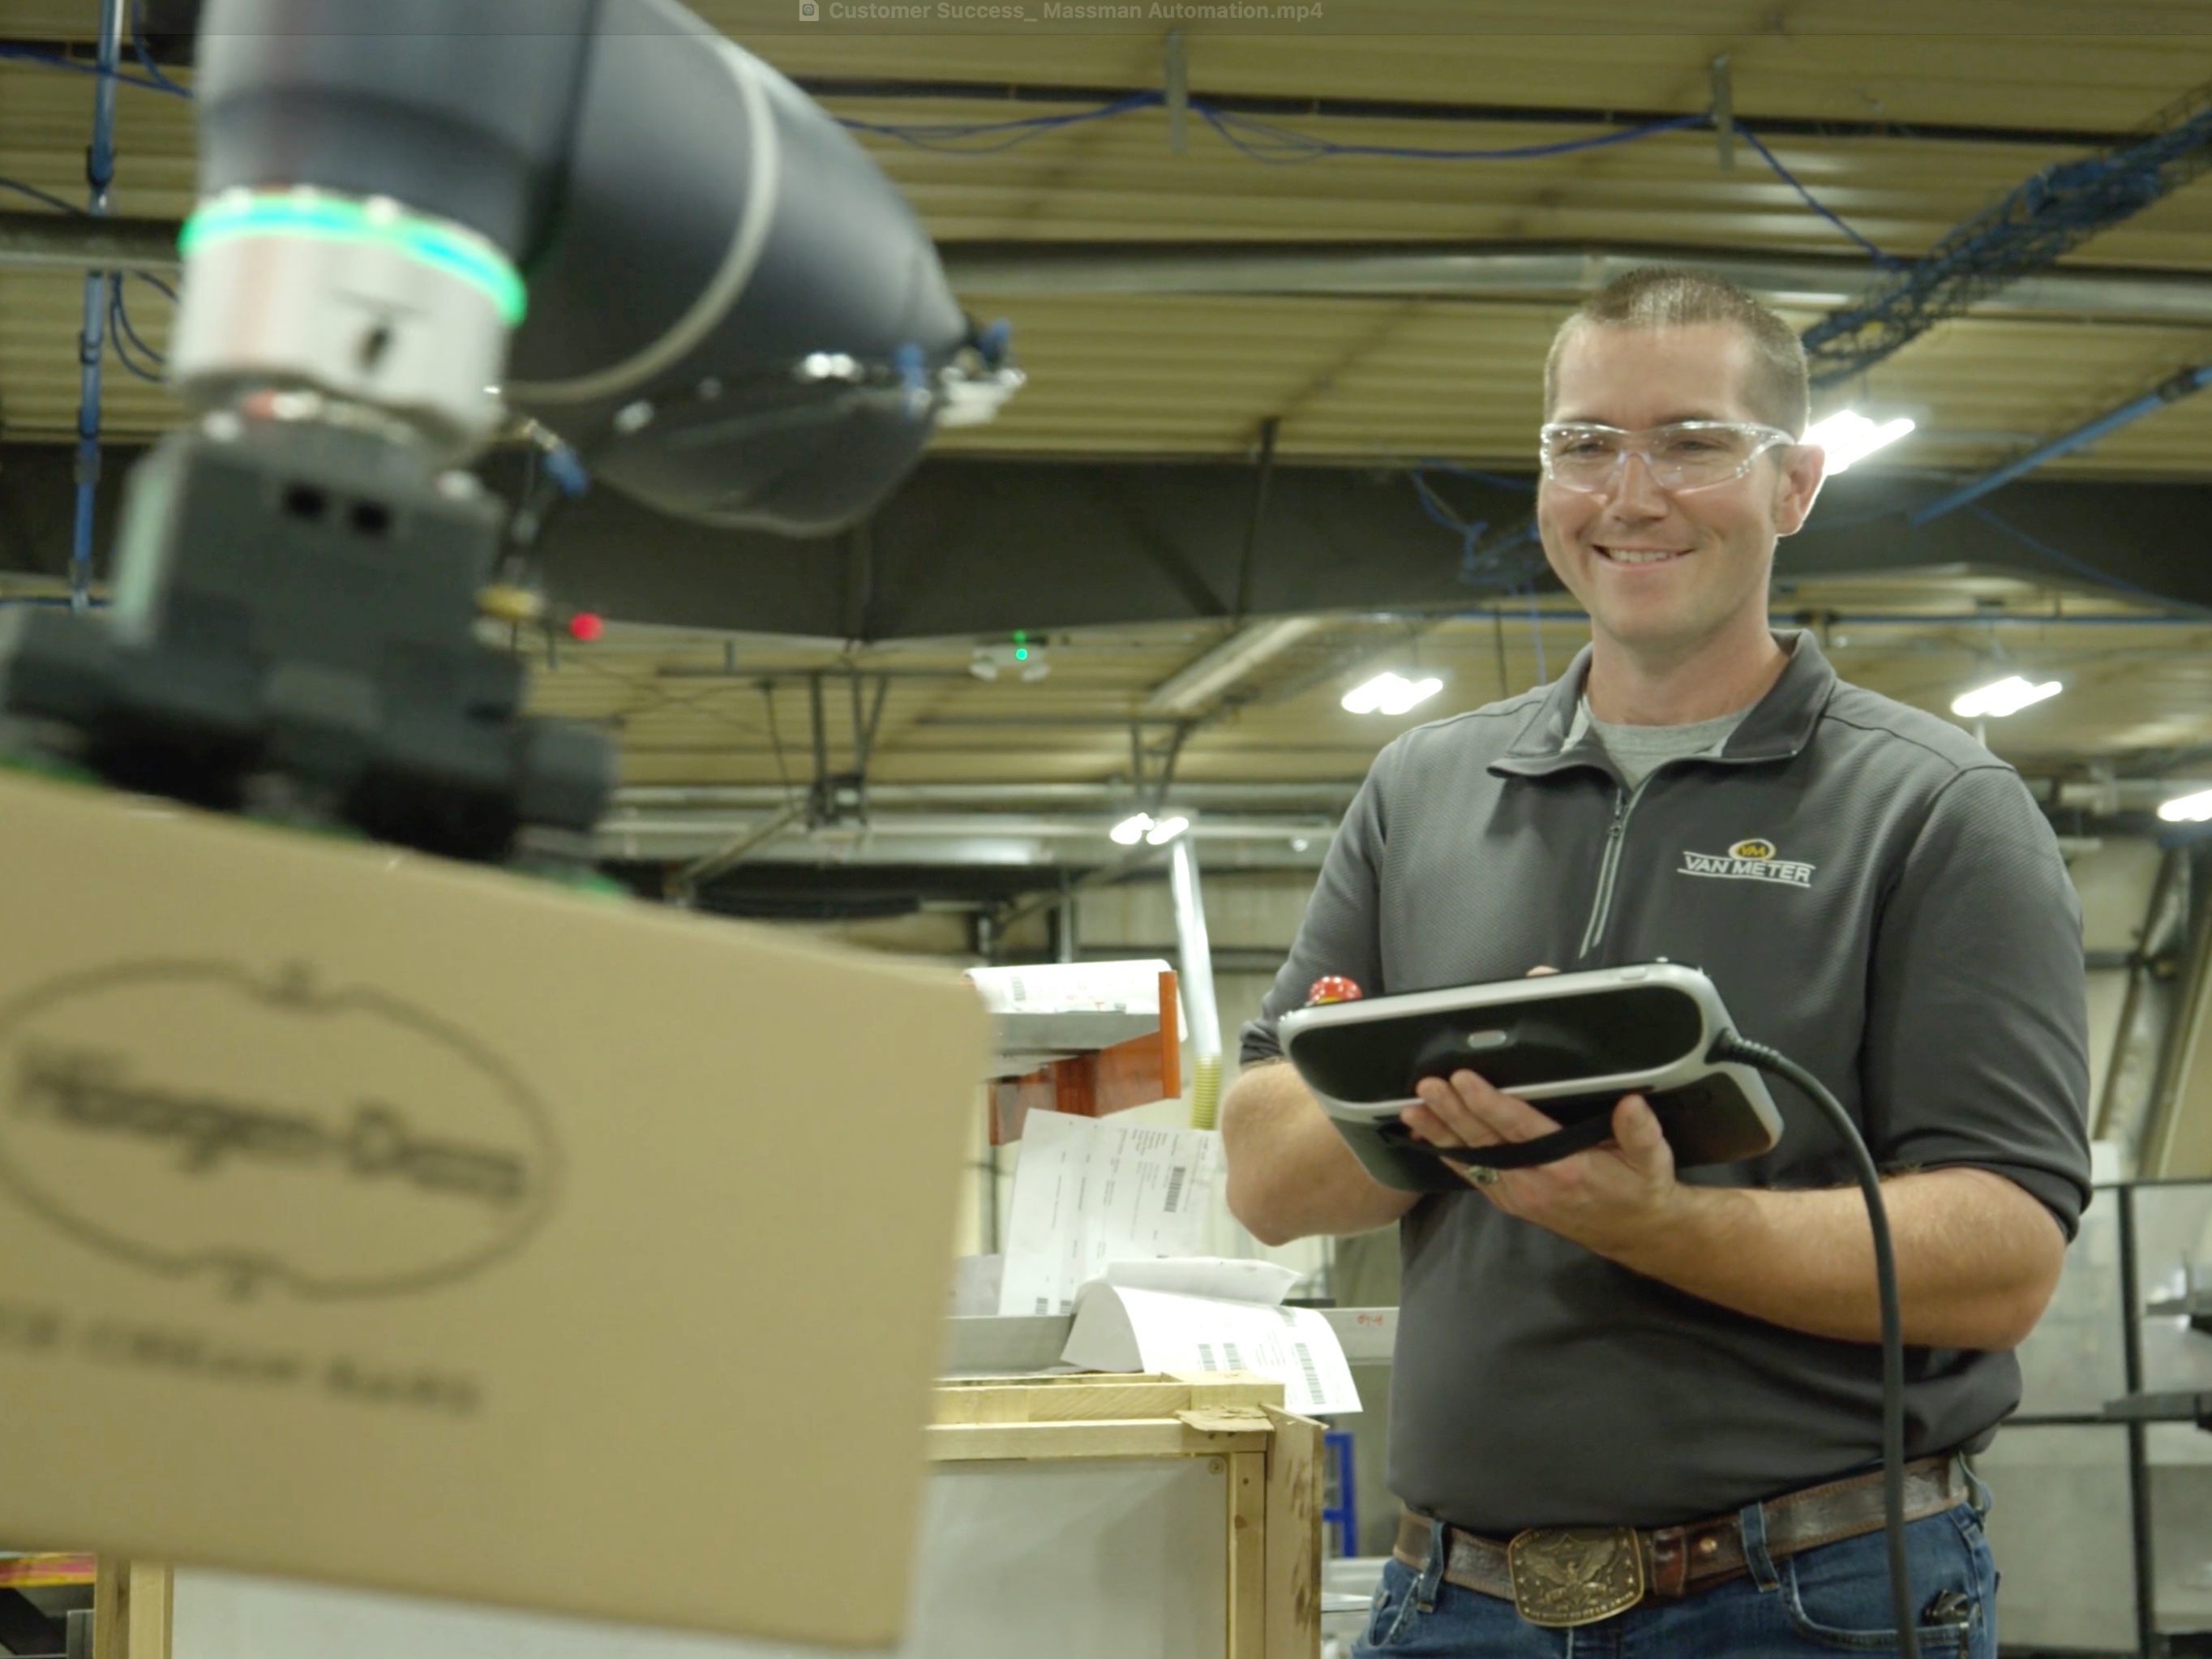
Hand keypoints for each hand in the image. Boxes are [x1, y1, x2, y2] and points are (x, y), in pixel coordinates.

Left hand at [1398, 965, 1683, 1256]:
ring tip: (1411, 1110)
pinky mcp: (1510, 1199)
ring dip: (1440, 1132)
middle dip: (1452, 1112)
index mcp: (1566, 1167)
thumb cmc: (1640, 1188)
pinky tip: (1426, 1136)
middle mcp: (1535, 1183)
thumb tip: (1631, 1103)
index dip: (1489, 1103)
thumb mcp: (1652, 1159)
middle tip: (1426, 1086)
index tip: (1463, 1081)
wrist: (1634, 1232)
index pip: (1519, 1129)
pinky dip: (1448, 1153)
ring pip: (1472, 1158)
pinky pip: (1474, 1173)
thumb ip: (1640, 1131)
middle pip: (1485, 1141)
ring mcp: (1518, 1195)